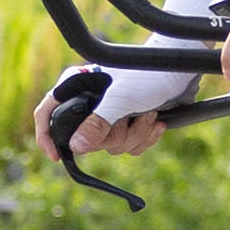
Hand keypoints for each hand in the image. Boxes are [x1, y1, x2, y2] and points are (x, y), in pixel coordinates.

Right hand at [50, 60, 173, 159]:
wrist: (182, 72)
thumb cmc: (148, 74)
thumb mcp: (121, 100)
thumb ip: (98, 123)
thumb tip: (76, 147)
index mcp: (77, 86)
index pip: (47, 112)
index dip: (47, 136)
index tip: (57, 157)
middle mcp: (90, 102)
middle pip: (85, 138)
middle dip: (113, 136)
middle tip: (129, 118)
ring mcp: (109, 114)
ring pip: (111, 145)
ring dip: (135, 135)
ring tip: (149, 114)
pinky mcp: (128, 123)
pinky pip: (128, 146)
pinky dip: (144, 138)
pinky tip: (157, 122)